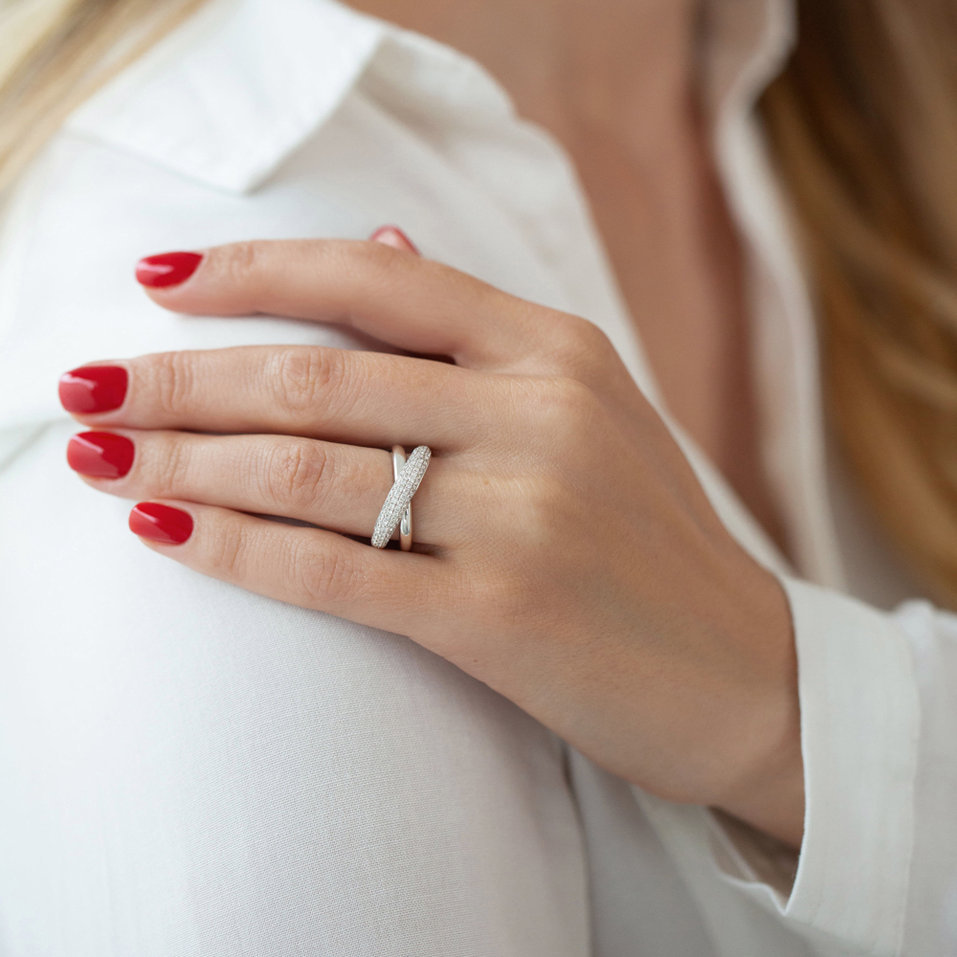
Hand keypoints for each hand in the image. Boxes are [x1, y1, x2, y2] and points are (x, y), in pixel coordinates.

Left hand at [59, 229, 803, 846]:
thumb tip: (383, 247)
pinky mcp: (501, 615)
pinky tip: (163, 529)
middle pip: (319, 373)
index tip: (156, 280)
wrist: (746, 672)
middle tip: (85, 383)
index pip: (375, 280)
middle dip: (183, 375)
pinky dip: (235, 548)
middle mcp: (540, 414)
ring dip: (187, 458)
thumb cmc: (651, 541)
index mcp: (558, 349)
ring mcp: (523, 514)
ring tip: (100, 455)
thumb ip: (481, 332)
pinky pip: (334, 571)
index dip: (253, 269)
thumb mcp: (592, 408)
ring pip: (310, 468)